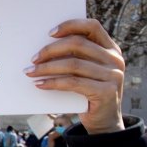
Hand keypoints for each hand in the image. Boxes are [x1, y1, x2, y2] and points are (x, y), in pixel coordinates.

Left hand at [26, 18, 124, 134]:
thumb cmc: (88, 90)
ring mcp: (113, 75)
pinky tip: (40, 84)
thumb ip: (75, 56)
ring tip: (31, 72)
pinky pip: (73, 83)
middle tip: (33, 58)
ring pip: (73, 64)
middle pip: (78, 44)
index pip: (92, 26)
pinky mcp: (107, 92)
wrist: (104, 120)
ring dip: (47, 68)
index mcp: (111, 48)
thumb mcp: (86, 70)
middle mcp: (115, 59)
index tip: (49, 33)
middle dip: (51, 50)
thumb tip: (41, 47)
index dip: (70, 26)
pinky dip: (53, 82)